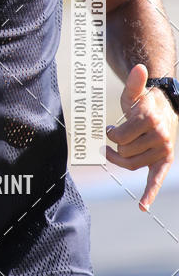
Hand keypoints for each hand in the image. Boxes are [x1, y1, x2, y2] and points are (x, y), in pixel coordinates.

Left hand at [106, 63, 176, 211]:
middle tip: (116, 136)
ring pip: (131, 164)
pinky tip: (142, 207)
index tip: (109, 130)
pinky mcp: (164, 162)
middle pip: (124, 152)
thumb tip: (140, 68)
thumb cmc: (143, 103)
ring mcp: (163, 151)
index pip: (120, 137)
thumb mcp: (135, 93)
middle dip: (116, 145)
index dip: (111, 134)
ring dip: (120, 159)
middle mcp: (160, 137)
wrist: (165, 109)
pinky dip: (149, 195)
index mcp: (150, 120)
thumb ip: (135, 82)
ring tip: (116, 149)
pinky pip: (156, 181)